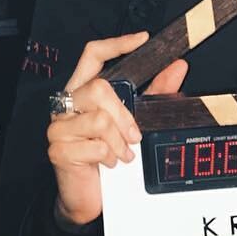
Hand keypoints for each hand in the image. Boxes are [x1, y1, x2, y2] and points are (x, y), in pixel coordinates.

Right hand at [46, 31, 187, 226]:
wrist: (89, 196)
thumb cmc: (107, 154)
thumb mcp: (134, 120)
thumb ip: (154, 93)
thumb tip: (178, 67)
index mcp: (84, 89)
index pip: (93, 55)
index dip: (116, 44)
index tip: (142, 39)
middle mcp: (68, 103)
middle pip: (98, 88)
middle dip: (124, 114)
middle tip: (135, 135)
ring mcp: (60, 126)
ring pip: (99, 120)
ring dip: (119, 141)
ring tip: (123, 153)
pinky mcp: (58, 149)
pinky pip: (94, 145)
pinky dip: (109, 156)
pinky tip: (110, 163)